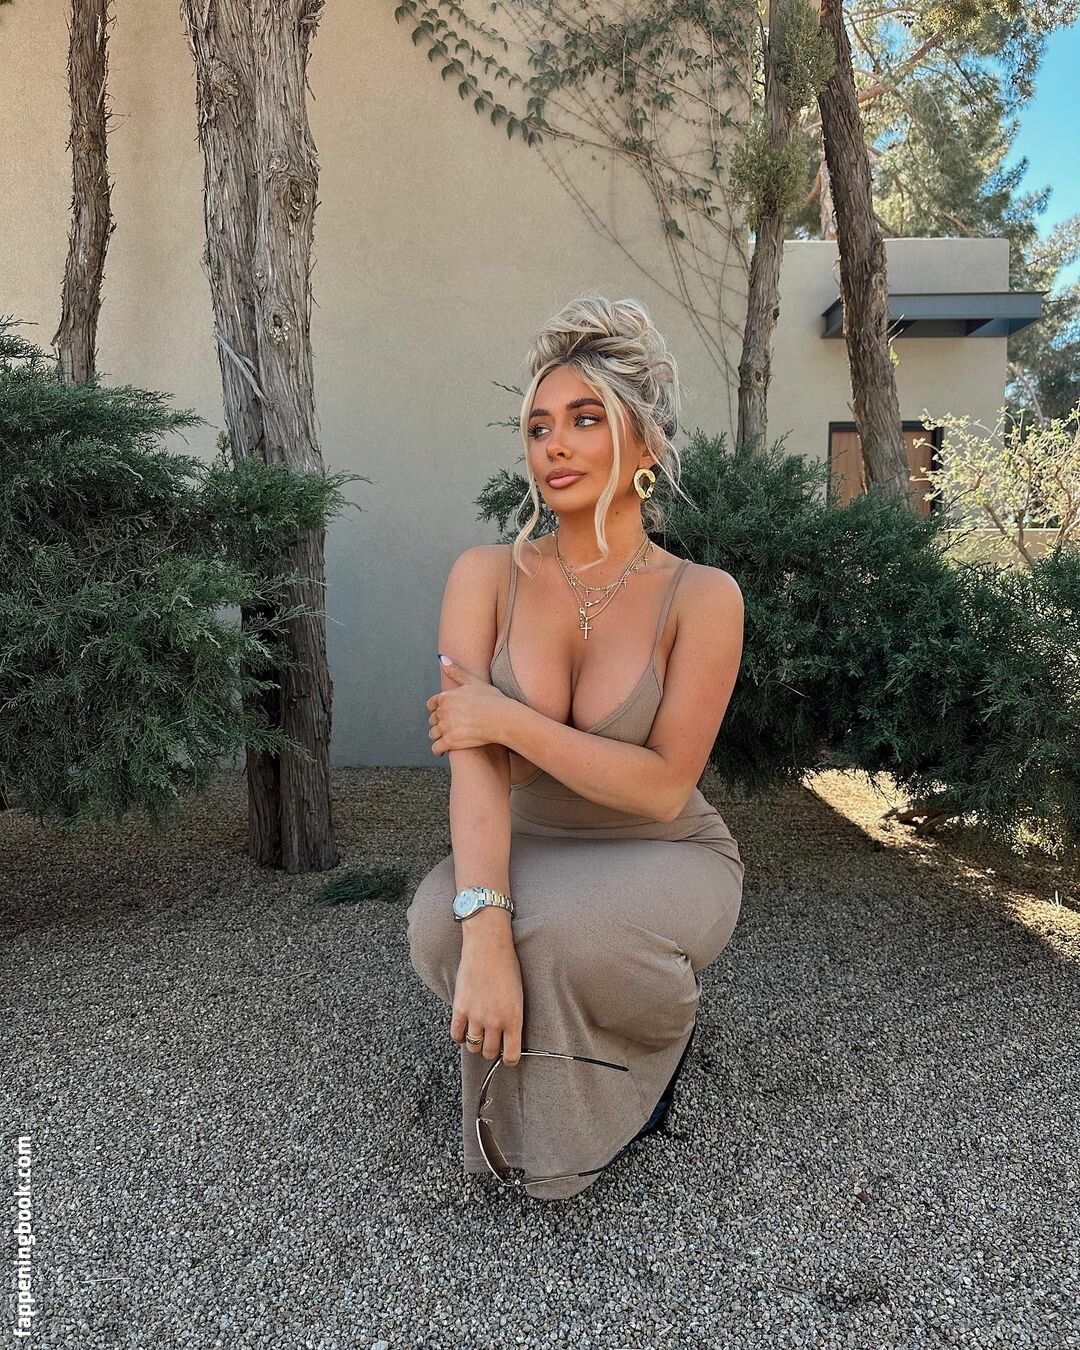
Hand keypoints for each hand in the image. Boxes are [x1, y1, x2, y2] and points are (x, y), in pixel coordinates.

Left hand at [426, 654, 509, 753]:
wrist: (503, 719)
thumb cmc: (492, 699)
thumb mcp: (473, 682)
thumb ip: (455, 671)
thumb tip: (441, 658)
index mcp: (446, 696)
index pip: (431, 705)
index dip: (438, 710)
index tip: (447, 714)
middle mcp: (443, 711)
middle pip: (432, 720)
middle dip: (439, 723)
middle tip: (452, 726)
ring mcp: (446, 727)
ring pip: (433, 734)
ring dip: (439, 736)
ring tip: (450, 737)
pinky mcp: (451, 742)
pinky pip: (436, 748)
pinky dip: (439, 750)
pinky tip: (445, 750)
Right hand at [450, 926, 522, 1065]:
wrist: (488, 946)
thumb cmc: (507, 966)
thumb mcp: (518, 996)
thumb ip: (512, 1018)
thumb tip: (508, 1037)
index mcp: (514, 1018)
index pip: (512, 1056)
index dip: (509, 1060)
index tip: (508, 1056)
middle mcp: (494, 1021)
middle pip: (490, 1053)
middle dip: (492, 1051)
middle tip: (492, 1042)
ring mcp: (475, 1016)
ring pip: (473, 1047)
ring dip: (476, 1044)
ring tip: (479, 1034)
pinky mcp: (460, 1008)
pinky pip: (456, 1035)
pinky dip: (460, 1037)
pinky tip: (465, 1029)